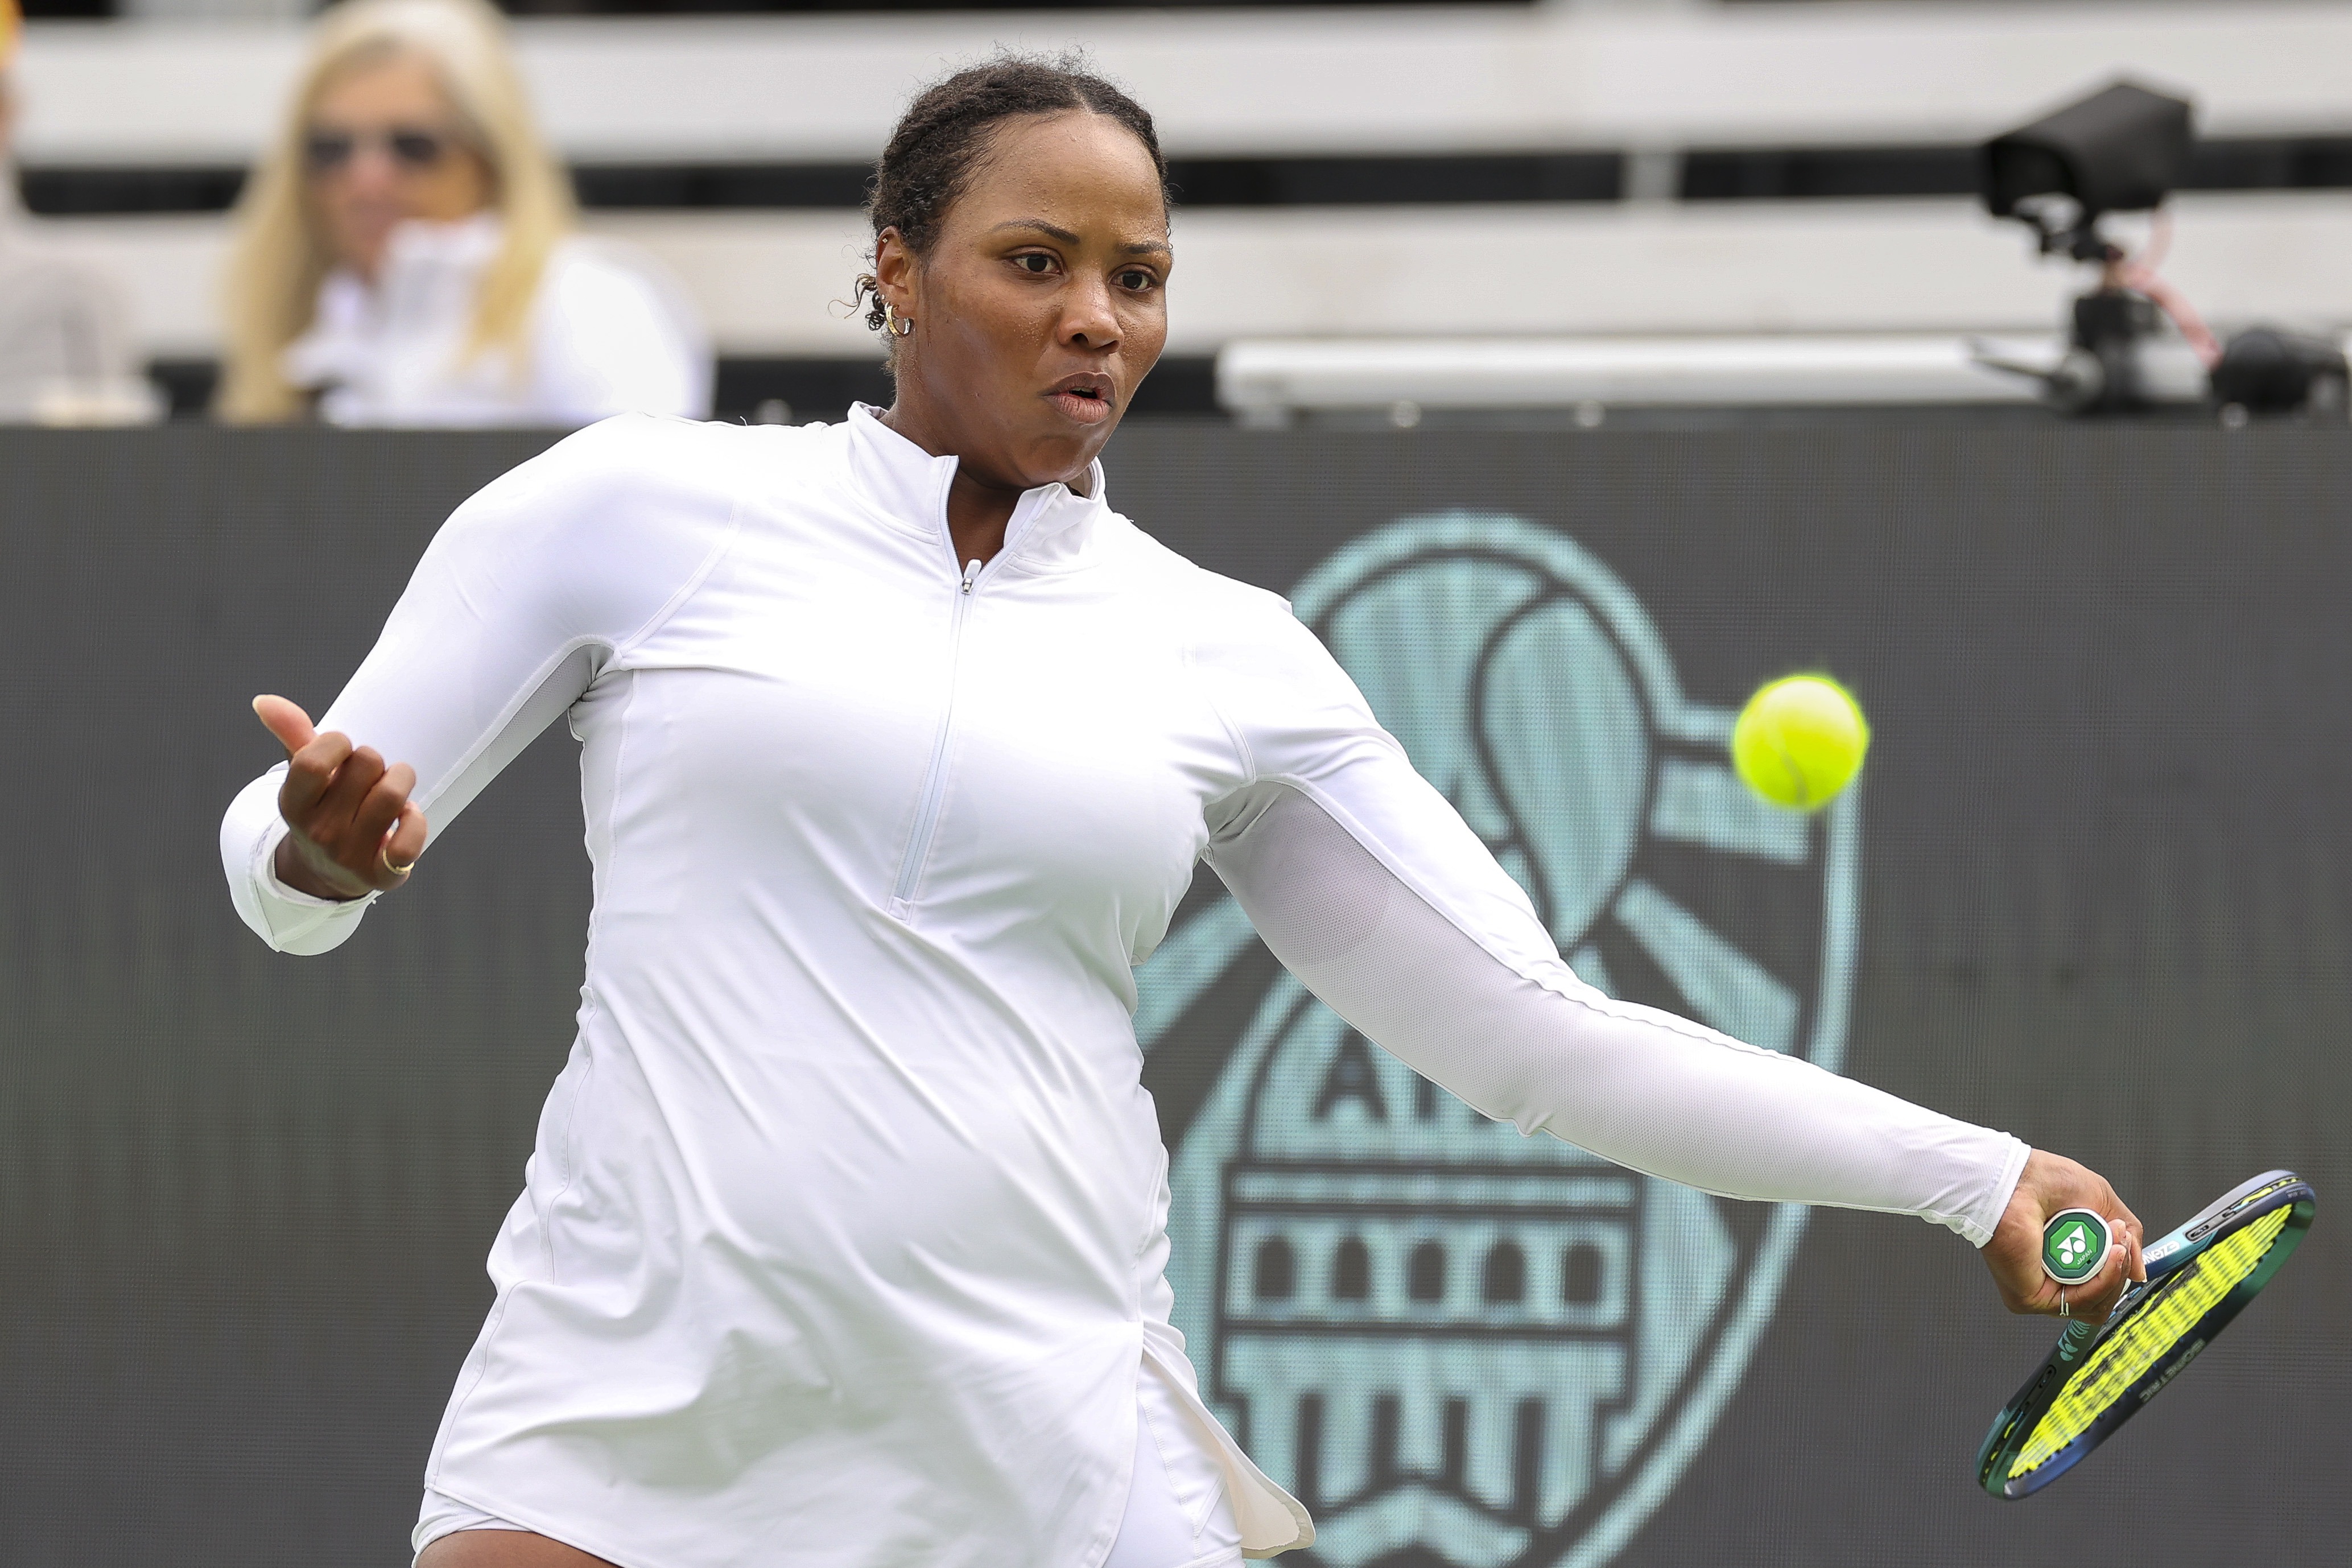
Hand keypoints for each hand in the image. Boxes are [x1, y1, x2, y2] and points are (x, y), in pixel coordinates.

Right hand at [252, 694, 427, 900]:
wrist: (331, 871)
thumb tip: (264, 700)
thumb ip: (292, 735)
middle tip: (368, 777)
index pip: (312, 761)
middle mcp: (318, 832)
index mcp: (293, 803)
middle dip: (374, 761)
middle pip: (366, 764)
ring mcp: (348, 855)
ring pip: (391, 795)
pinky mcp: (380, 875)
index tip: (342, 751)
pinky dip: (416, 821)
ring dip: (402, 779)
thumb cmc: (326, 807)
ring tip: (393, 788)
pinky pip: (407, 845)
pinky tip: (407, 817)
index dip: (337, 743)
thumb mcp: (305, 776)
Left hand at [1983, 1148, 2145, 1319]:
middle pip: (2102, 1302)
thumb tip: (2139, 1274)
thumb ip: (2127, 1241)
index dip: (2119, 1271)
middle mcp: (2050, 1281)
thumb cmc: (2047, 1182)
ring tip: (2117, 1245)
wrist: (2020, 1177)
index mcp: (2063, 1263)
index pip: (2101, 1288)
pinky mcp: (2028, 1298)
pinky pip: (2079, 1303)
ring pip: (2095, 1307)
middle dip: (2120, 1272)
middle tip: (2121, 1241)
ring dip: (2115, 1275)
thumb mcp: (2103, 1205)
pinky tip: (2110, 1257)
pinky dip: (2102, 1282)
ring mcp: (2039, 1292)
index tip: (2126, 1244)